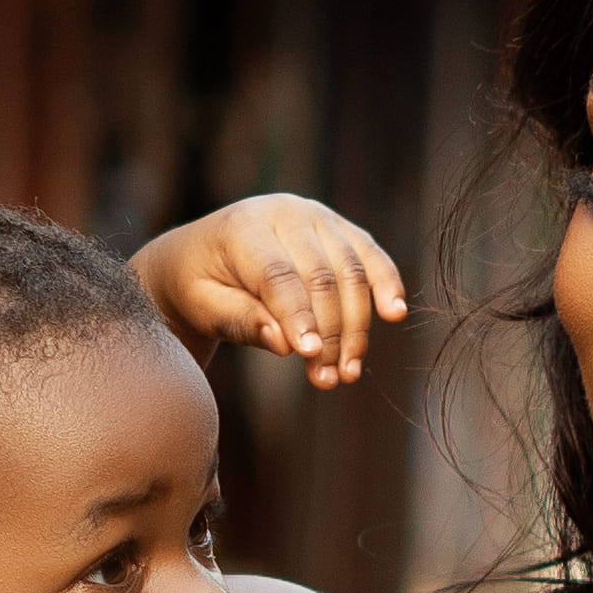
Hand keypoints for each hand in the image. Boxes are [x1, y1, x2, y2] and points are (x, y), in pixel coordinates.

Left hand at [135, 193, 408, 389]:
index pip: (279, 275)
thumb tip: (285, 344)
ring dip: (356, 326)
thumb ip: (240, 321)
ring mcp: (317, 216)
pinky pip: (370, 256)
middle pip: (322, 276)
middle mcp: (285, 212)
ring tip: (348, 372)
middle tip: (328, 379)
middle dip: (330, 332)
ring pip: (351, 271)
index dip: (298, 316)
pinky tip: (395, 315)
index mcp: (243, 227)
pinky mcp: (339, 229)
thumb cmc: (198, 286)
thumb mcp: (202, 307)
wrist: (201, 255)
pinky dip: (386, 284)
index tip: (309, 356)